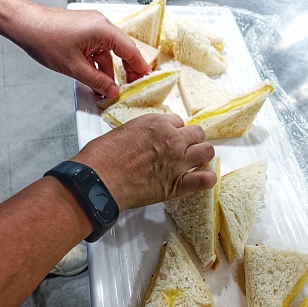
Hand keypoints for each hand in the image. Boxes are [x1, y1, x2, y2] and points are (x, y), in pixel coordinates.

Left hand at [16, 4, 150, 97]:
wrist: (25, 24)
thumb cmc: (46, 38)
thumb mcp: (75, 68)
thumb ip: (97, 82)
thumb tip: (112, 90)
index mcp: (103, 30)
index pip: (130, 51)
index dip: (140, 67)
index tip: (146, 79)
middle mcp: (101, 25)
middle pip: (123, 50)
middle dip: (127, 70)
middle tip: (132, 86)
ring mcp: (92, 27)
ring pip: (109, 52)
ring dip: (109, 70)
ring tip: (109, 88)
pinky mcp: (84, 31)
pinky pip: (98, 49)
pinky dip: (99, 64)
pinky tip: (96, 78)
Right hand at [73, 114, 215, 211]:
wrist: (100, 180)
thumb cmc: (103, 157)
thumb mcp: (122, 132)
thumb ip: (140, 133)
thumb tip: (142, 140)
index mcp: (156, 123)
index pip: (177, 122)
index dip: (174, 130)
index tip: (169, 137)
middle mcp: (172, 140)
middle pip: (197, 133)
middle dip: (191, 139)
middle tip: (184, 147)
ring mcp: (178, 162)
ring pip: (207, 151)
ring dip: (202, 154)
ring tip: (196, 160)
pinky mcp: (177, 184)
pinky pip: (205, 180)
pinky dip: (207, 179)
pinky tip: (202, 178)